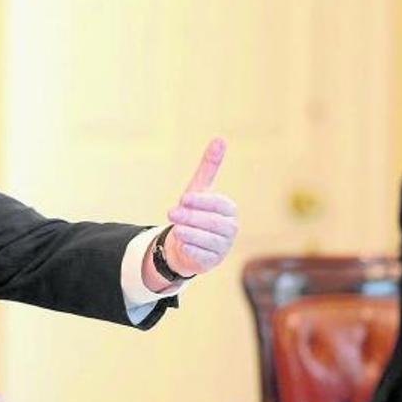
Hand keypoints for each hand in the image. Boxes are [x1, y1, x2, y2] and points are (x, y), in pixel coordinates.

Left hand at [164, 138, 237, 277]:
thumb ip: (209, 166)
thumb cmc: (195, 212)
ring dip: (190, 234)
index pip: (220, 205)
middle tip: (172, 213)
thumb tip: (219, 139)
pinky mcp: (211, 262)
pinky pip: (202, 257)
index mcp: (228, 211)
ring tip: (176, 230)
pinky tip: (183, 246)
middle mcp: (229, 229)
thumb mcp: (199, 189)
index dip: (202, 201)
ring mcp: (222, 247)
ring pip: (207, 240)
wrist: (185, 243)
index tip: (184, 198)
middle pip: (212, 223)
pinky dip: (192, 251)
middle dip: (191, 217)